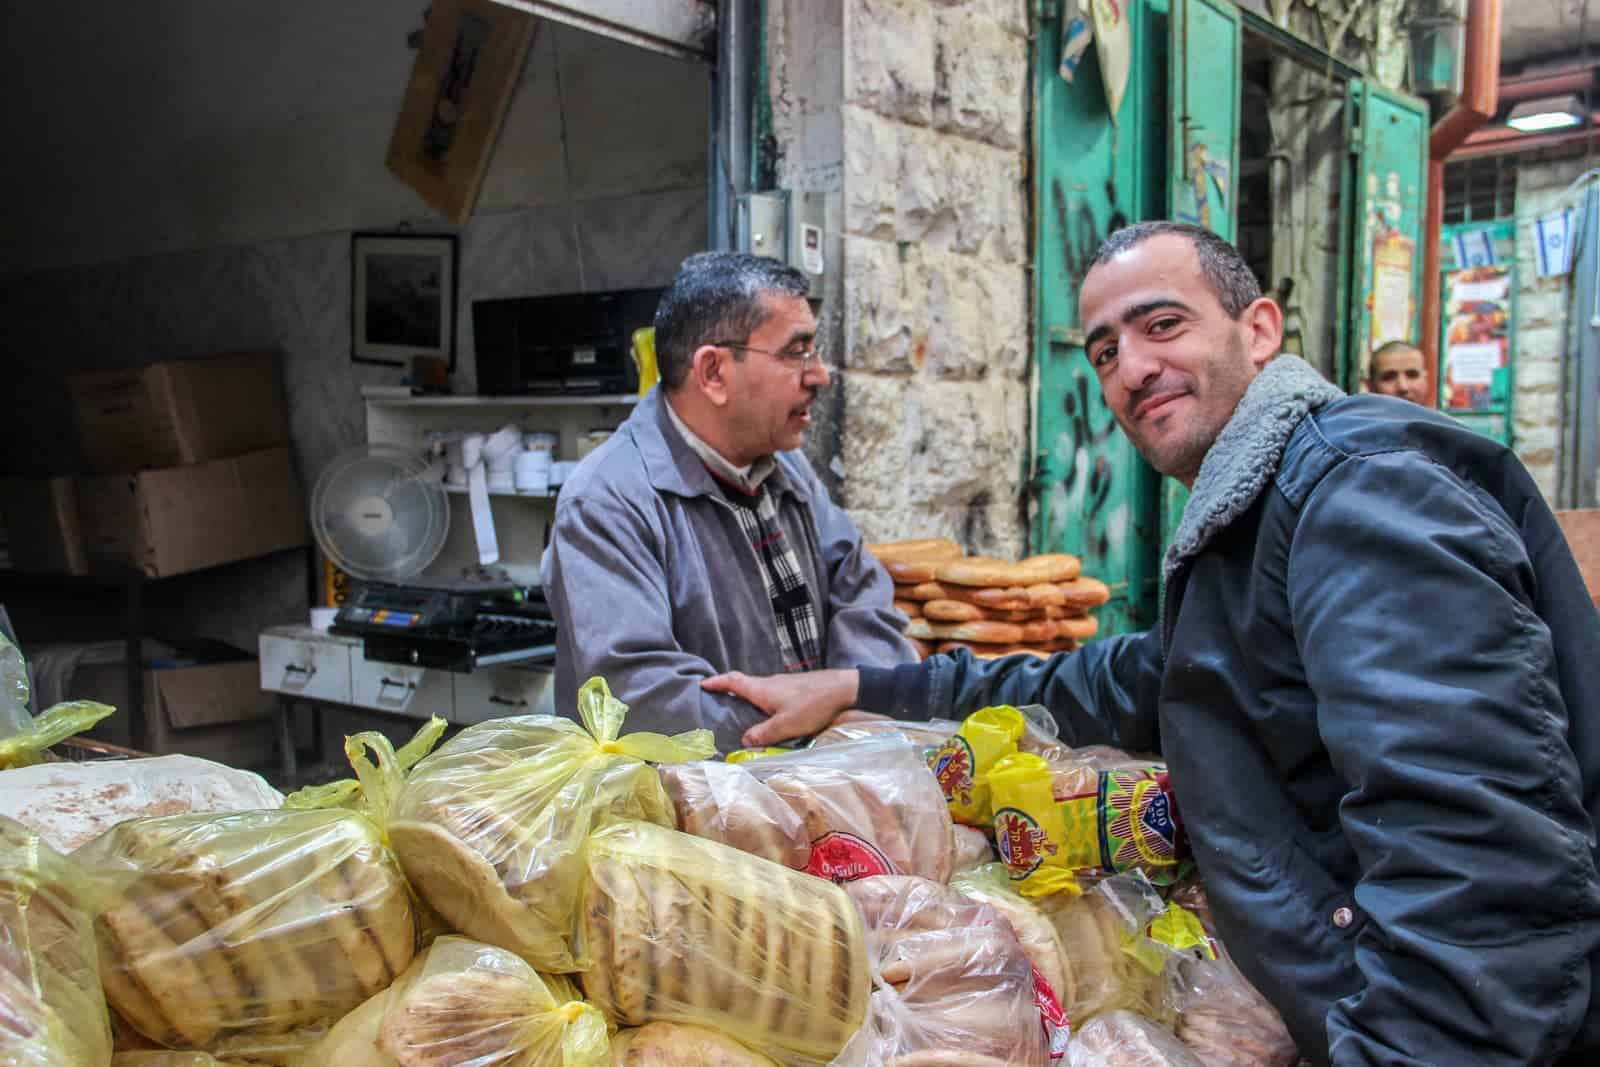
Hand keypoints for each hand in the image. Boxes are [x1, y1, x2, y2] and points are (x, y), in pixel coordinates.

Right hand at [701, 668, 861, 746]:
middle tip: (719, 699)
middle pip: (746, 684)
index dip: (718, 682)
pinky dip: (765, 701)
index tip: (703, 683)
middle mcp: (771, 683)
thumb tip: (744, 740)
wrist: (844, 689)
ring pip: (761, 689)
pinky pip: (774, 693)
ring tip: (742, 710)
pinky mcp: (798, 687)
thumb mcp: (786, 725)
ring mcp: (785, 683)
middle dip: (730, 690)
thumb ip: (764, 734)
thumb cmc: (813, 705)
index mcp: (763, 689)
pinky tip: (771, 712)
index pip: (734, 682)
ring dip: (749, 697)